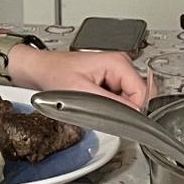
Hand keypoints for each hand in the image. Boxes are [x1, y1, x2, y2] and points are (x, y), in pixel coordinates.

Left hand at [13, 46, 152, 109]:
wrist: (40, 70)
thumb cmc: (54, 73)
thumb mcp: (81, 92)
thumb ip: (111, 104)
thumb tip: (133, 115)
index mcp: (118, 62)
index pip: (143, 93)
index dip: (135, 111)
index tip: (121, 121)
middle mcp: (120, 64)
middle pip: (139, 97)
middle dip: (125, 110)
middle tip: (102, 113)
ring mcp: (116, 72)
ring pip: (130, 100)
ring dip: (116, 109)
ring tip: (93, 105)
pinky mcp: (110, 80)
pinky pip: (120, 99)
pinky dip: (110, 107)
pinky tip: (94, 104)